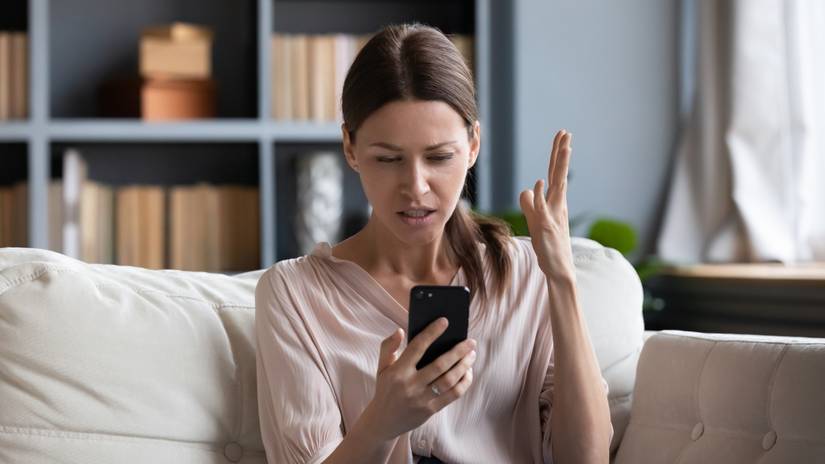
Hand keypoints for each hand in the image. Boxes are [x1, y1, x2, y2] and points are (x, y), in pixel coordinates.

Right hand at [358, 319, 476, 441]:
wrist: (383, 421)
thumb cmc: (386, 389)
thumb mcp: (381, 367)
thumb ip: (388, 346)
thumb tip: (400, 330)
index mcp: (398, 371)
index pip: (417, 347)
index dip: (432, 333)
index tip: (445, 321)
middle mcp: (410, 384)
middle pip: (440, 365)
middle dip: (458, 351)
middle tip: (471, 341)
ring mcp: (421, 399)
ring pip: (449, 380)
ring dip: (464, 366)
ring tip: (471, 355)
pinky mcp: (430, 410)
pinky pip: (453, 395)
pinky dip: (464, 382)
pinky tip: (467, 372)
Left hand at [519, 130, 575, 277]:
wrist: (559, 269)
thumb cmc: (548, 246)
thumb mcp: (535, 220)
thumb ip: (530, 204)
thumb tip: (527, 189)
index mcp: (555, 202)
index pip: (555, 173)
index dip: (558, 155)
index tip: (562, 136)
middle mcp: (557, 205)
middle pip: (559, 174)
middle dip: (562, 153)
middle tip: (566, 133)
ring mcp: (553, 215)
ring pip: (557, 186)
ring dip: (560, 167)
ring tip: (564, 147)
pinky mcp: (547, 227)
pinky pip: (543, 209)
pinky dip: (542, 195)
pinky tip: (540, 182)